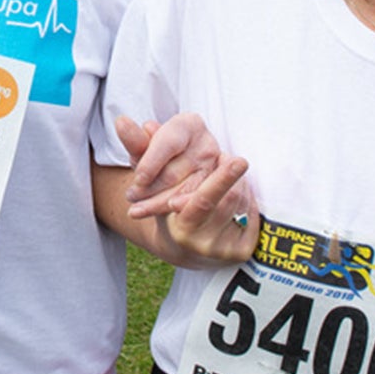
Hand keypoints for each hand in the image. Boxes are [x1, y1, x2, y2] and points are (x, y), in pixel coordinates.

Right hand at [117, 113, 256, 263]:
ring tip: (231, 174)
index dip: (220, 180)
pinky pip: (253, 217)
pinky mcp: (241, 253)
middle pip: (227, 201)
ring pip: (240, 204)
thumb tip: (121, 120)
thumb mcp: (150, 179)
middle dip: (231, 177)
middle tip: (238, 160)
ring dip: (239, 184)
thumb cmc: (165, 201)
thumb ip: (139, 149)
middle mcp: (201, 243)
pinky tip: (238, 194)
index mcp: (179, 228)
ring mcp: (222, 251)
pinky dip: (247, 200)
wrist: (184, 245)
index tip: (237, 160)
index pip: (202, 201)